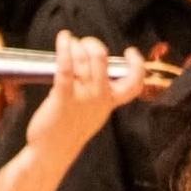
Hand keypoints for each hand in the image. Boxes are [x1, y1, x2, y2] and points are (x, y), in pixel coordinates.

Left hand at [24, 30, 146, 158]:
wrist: (53, 151)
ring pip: (84, 60)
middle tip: (83, 44)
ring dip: (76, 45)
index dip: (137, 66)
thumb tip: (92, 63)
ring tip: (69, 43)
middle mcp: (100, 98)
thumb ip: (100, 92)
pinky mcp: (63, 96)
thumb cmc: (71, 129)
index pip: (133, 84)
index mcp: (110, 103)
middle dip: (93, 45)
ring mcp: (83, 97)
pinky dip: (65, 49)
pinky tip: (63, 38)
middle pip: (103, 60)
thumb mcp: (94, 112)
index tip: (130, 52)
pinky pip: (67, 66)